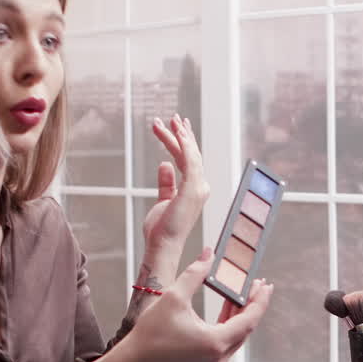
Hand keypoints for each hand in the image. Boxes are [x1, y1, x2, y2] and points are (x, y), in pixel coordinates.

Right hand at [123, 247, 272, 361]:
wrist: (135, 361)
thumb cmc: (152, 332)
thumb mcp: (173, 296)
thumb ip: (195, 273)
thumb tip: (208, 253)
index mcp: (216, 341)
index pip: (249, 319)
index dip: (260, 300)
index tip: (267, 284)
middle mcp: (220, 355)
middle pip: (246, 326)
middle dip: (253, 303)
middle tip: (258, 283)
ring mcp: (215, 361)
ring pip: (237, 333)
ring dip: (242, 312)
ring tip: (245, 291)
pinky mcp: (207, 361)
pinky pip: (227, 339)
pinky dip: (230, 322)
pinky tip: (229, 306)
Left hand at [140, 115, 207, 258]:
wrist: (162, 244)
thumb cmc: (161, 228)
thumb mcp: (163, 200)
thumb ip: (166, 182)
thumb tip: (164, 164)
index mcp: (194, 190)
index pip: (190, 161)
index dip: (184, 142)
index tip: (176, 127)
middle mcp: (200, 187)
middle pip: (192, 154)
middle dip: (183, 134)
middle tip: (173, 117)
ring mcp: (199, 188)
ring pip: (191, 154)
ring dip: (180, 135)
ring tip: (169, 121)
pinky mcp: (192, 189)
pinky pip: (189, 161)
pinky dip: (184, 145)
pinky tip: (176, 132)